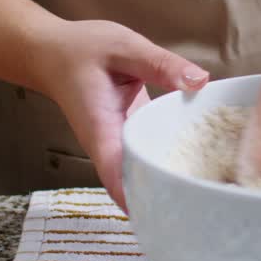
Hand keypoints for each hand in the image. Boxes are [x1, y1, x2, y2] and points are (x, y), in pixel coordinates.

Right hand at [30, 19, 208, 209]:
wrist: (51, 52)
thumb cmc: (80, 50)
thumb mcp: (125, 47)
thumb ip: (161, 64)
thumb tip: (199, 82)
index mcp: (103, 129)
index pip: (119, 175)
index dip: (141, 198)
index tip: (168, 214)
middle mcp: (109, 144)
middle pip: (135, 185)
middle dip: (164, 199)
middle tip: (205, 208)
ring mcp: (118, 143)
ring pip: (143, 173)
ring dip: (169, 183)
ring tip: (208, 196)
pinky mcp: (128, 135)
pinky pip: (149, 155)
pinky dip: (169, 159)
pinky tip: (200, 162)